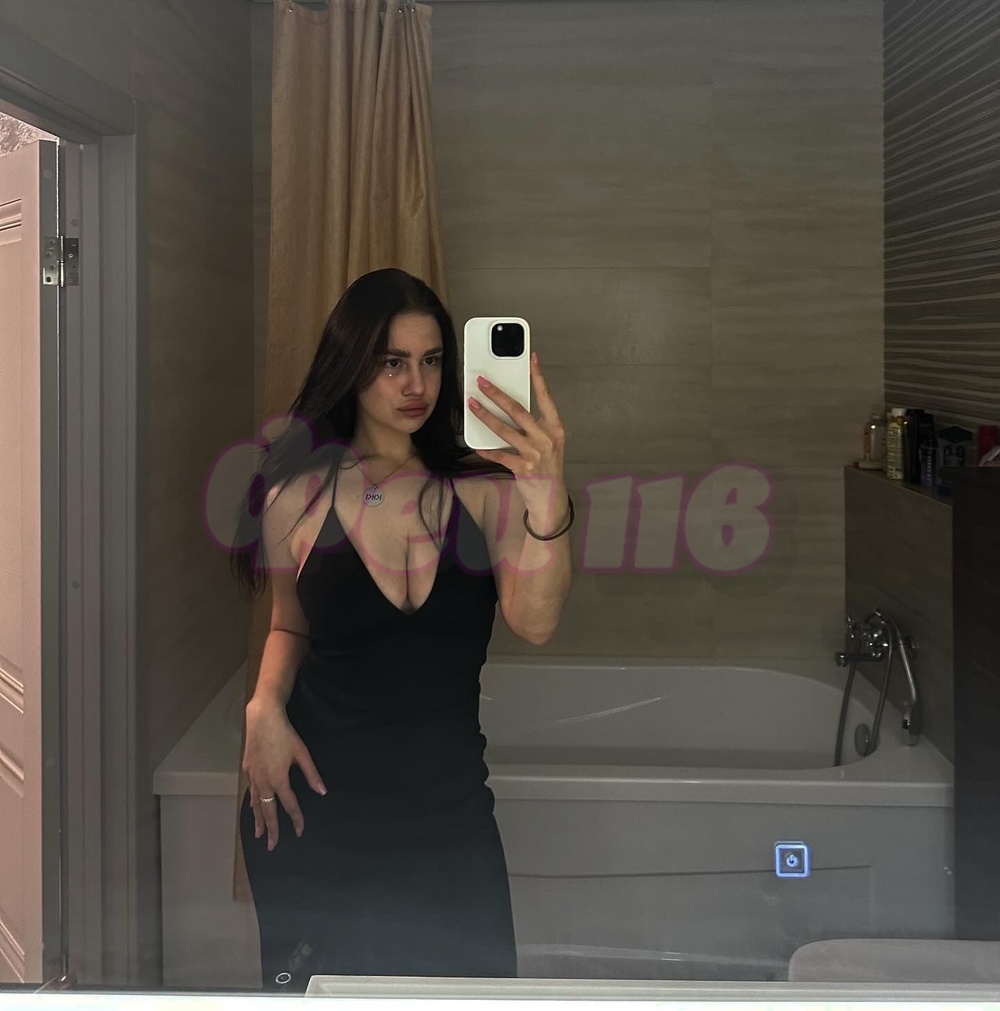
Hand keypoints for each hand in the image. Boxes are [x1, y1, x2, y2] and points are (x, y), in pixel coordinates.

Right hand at [243, 696, 326, 850]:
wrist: (262, 718)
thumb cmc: (284, 734)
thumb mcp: (302, 753)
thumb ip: (312, 774)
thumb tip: (322, 791)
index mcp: (279, 779)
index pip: (289, 805)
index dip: (296, 819)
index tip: (300, 831)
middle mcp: (264, 782)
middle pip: (267, 812)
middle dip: (271, 830)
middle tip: (272, 846)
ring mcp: (253, 776)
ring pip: (255, 804)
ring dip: (258, 820)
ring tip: (259, 834)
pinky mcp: (247, 769)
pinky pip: (251, 792)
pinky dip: (252, 804)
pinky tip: (253, 808)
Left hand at [468, 352, 566, 515]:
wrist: (550, 497)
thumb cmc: (547, 466)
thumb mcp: (547, 442)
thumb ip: (534, 425)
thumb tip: (509, 405)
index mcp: (555, 427)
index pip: (545, 397)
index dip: (538, 377)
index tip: (530, 359)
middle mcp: (546, 438)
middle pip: (518, 410)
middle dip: (497, 394)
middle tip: (482, 382)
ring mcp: (535, 453)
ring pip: (505, 430)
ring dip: (485, 416)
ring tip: (472, 404)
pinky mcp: (524, 468)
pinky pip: (500, 455)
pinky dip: (487, 450)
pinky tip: (476, 444)